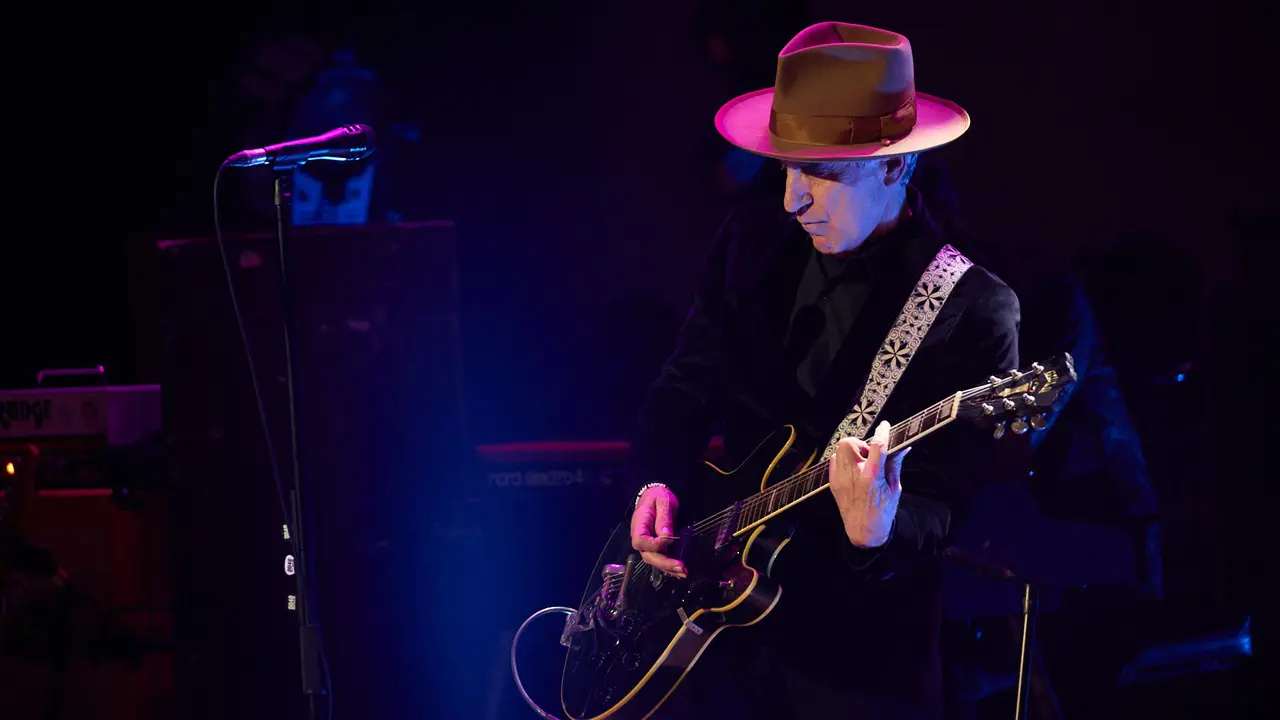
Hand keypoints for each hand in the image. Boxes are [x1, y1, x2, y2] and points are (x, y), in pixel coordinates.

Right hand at [630, 485, 685, 577]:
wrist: (656, 496)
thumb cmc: (658, 497)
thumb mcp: (663, 502)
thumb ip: (664, 518)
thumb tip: (666, 535)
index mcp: (639, 524)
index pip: (641, 541)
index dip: (654, 545)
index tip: (669, 540)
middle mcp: (640, 537)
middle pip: (648, 556)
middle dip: (665, 563)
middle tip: (681, 567)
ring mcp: (647, 544)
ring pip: (655, 560)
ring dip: (669, 568)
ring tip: (684, 572)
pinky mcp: (656, 547)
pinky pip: (660, 559)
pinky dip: (670, 567)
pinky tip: (680, 572)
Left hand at [830, 421, 909, 547]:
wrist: (863, 531)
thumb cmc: (883, 511)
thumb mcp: (895, 488)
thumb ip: (895, 465)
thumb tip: (903, 446)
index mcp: (872, 477)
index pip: (877, 447)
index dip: (882, 433)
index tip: (885, 426)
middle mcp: (853, 475)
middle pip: (848, 443)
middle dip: (860, 444)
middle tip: (869, 454)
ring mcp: (840, 479)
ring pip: (839, 450)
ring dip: (851, 451)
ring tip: (861, 462)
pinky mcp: (833, 482)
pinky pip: (834, 460)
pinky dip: (843, 460)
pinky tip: (853, 469)